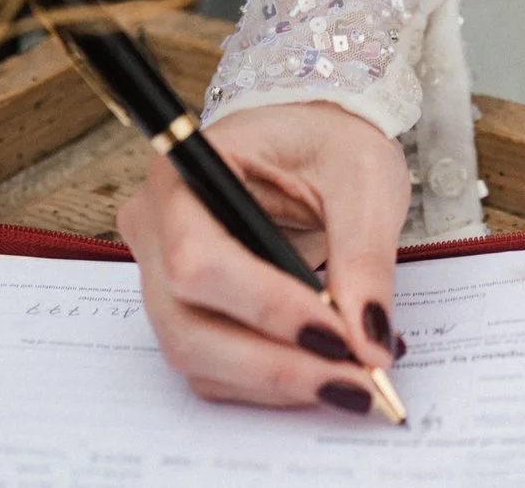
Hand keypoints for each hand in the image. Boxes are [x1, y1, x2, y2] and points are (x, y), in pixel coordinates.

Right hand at [116, 102, 410, 413]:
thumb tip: (369, 342)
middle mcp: (156, 227)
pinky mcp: (185, 310)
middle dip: (275, 364)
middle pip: (186, 322)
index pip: (199, 257)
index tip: (337, 337)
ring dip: (277, 383)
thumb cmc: (330, 141)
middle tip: (356, 382)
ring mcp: (161, 274)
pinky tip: (327, 372)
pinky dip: (272, 382)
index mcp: (185, 172)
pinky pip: (214, 366)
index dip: (264, 306)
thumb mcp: (364, 177)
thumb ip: (364, 258)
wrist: (314, 140)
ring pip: (197, 355)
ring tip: (353, 382)